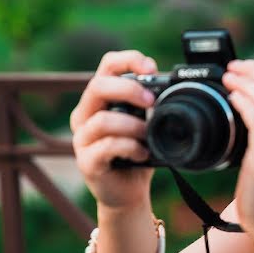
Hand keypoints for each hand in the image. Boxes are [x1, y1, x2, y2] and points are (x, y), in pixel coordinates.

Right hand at [70, 50, 157, 209]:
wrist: (129, 192)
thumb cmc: (137, 154)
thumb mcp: (147, 123)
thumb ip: (150, 105)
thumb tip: (170, 86)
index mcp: (100, 100)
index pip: (107, 65)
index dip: (129, 60)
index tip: (151, 68)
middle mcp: (85, 115)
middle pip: (98, 86)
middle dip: (129, 89)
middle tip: (152, 102)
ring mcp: (82, 139)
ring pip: (102, 120)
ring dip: (133, 125)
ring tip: (148, 134)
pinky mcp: (87, 162)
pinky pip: (107, 147)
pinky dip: (130, 147)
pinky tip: (142, 153)